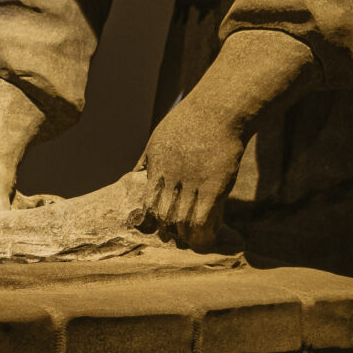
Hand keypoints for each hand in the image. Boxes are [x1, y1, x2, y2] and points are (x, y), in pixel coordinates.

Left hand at [141, 100, 246, 248]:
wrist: (218, 110)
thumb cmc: (188, 122)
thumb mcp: (158, 139)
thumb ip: (147, 160)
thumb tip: (134, 175)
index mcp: (157, 168)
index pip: (148, 205)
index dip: (152, 222)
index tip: (157, 228)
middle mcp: (173, 177)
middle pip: (164, 217)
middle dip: (168, 232)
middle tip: (175, 238)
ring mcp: (193, 182)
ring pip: (183, 221)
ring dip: (185, 236)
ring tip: (190, 241)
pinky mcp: (214, 185)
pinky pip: (204, 216)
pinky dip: (202, 233)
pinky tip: (205, 238)